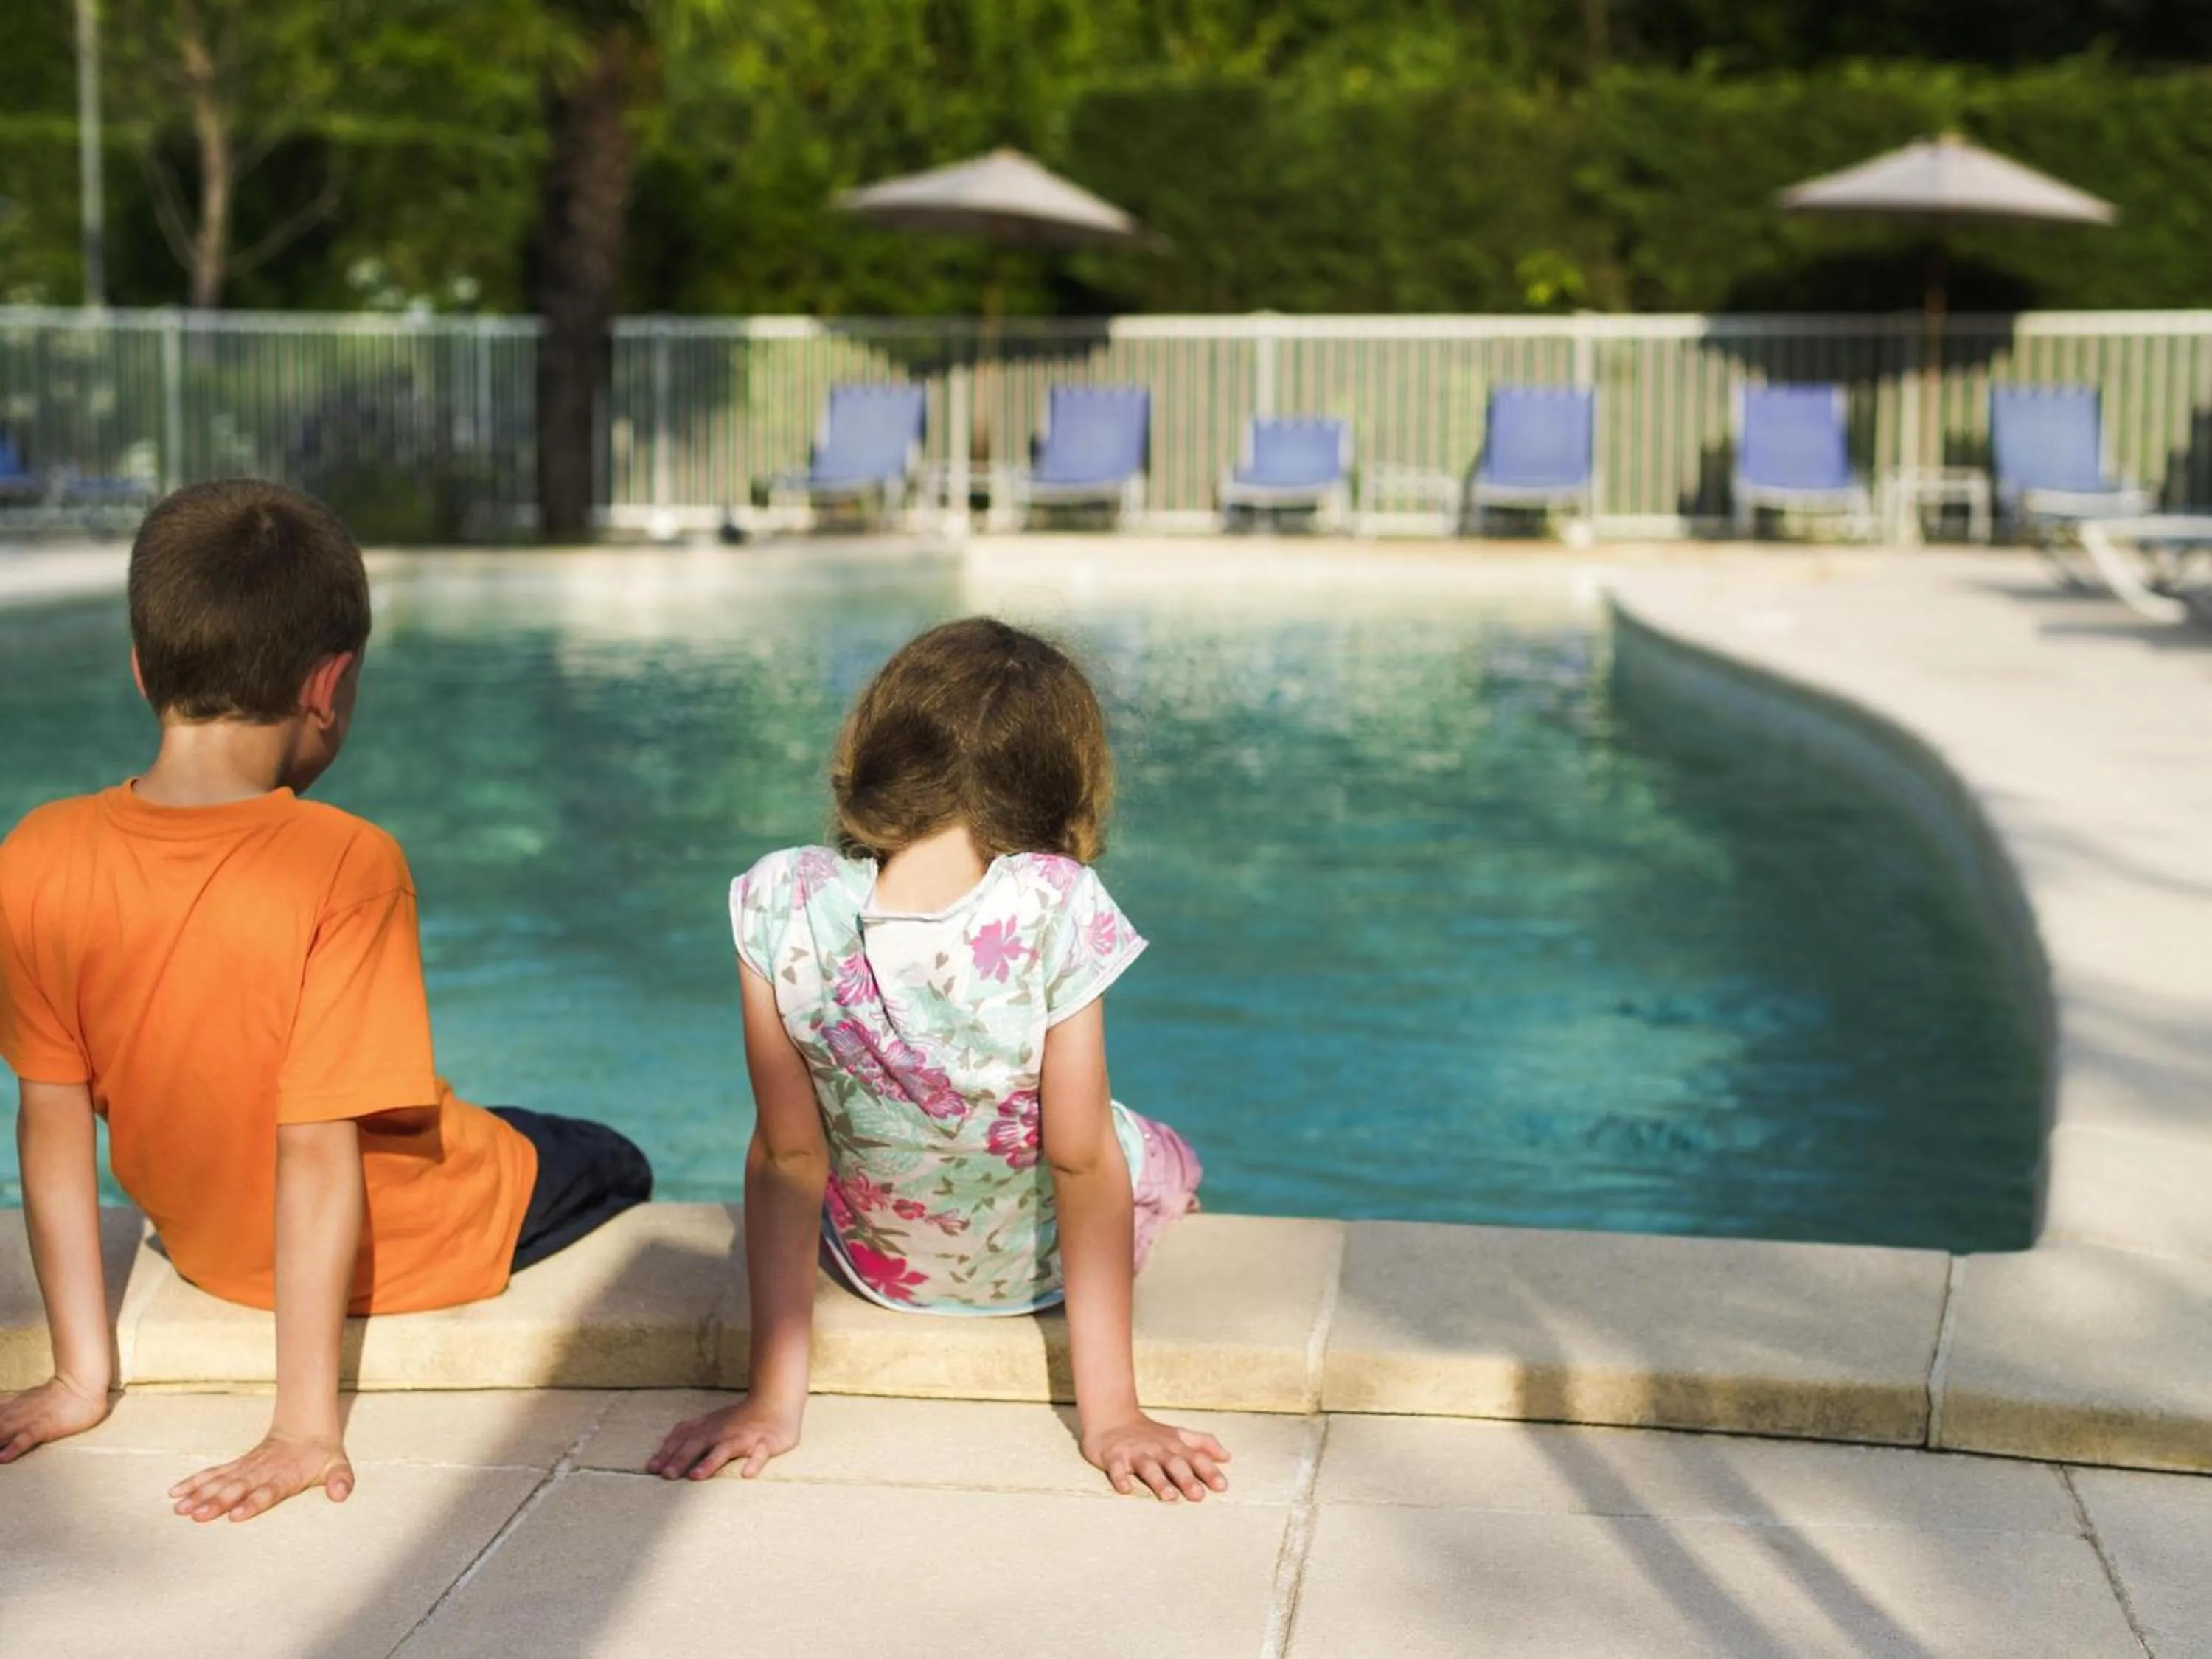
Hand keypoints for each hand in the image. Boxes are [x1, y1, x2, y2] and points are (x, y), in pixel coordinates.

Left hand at [0, 1373, 111, 1461]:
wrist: (84, 1385)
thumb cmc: (61, 1393)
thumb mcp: (31, 1396)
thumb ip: (17, 1404)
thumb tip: (6, 1410)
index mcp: (12, 1404)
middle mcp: (14, 1412)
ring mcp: (27, 1420)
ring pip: (0, 1431)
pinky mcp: (42, 1428)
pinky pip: (23, 1440)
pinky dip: (11, 1449)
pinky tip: (2, 1458)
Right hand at [169, 1430, 353, 1522]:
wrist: (305, 1426)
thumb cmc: (322, 1454)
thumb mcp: (338, 1465)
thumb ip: (340, 1479)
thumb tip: (342, 1494)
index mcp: (285, 1476)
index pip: (268, 1492)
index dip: (253, 1503)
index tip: (236, 1515)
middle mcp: (262, 1472)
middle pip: (238, 1489)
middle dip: (218, 1502)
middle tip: (198, 1516)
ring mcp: (247, 1468)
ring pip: (220, 1481)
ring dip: (200, 1494)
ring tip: (180, 1509)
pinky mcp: (237, 1466)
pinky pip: (213, 1473)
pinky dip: (194, 1482)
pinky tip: (175, 1493)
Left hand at [649, 1399, 801, 1480]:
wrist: (775, 1401)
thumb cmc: (740, 1417)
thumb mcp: (711, 1420)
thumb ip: (688, 1431)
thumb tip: (662, 1445)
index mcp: (710, 1427)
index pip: (685, 1439)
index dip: (668, 1452)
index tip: (651, 1468)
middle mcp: (724, 1431)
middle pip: (699, 1444)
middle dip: (682, 1458)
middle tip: (667, 1475)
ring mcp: (745, 1437)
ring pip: (725, 1449)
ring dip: (710, 1462)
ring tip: (695, 1476)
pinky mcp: (766, 1443)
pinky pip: (760, 1453)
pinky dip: (754, 1462)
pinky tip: (747, 1474)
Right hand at [1081, 1413, 1230, 1501]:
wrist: (1112, 1416)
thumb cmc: (1150, 1433)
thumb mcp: (1178, 1435)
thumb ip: (1203, 1444)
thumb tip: (1227, 1456)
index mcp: (1174, 1445)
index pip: (1195, 1457)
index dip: (1209, 1471)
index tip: (1222, 1486)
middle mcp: (1157, 1448)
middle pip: (1174, 1463)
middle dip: (1187, 1479)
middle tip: (1198, 1496)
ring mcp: (1135, 1452)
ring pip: (1149, 1467)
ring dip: (1159, 1481)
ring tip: (1169, 1496)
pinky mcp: (1114, 1457)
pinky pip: (1116, 1469)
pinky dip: (1120, 1478)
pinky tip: (1125, 1490)